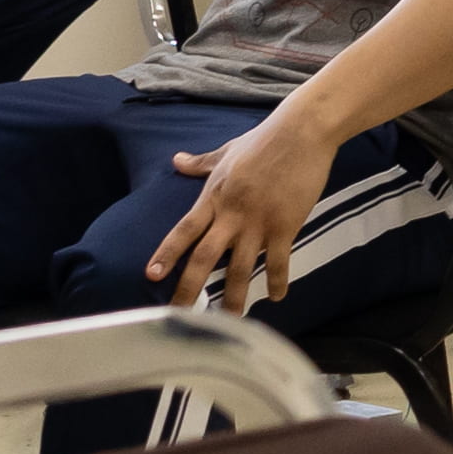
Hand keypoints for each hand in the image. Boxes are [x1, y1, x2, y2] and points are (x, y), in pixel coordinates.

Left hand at [146, 109, 334, 303]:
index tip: (150, 276)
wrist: (302, 132)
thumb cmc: (264, 139)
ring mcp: (259, 221)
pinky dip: (276, 281)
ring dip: (234, 297)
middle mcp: (232, 214)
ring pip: (240, 268)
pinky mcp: (285, 225)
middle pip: (205, 257)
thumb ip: (200, 162)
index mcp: (214, 196)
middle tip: (179, 315)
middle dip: (190, 288)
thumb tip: (176, 161)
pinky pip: (278, 261)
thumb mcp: (227, 151)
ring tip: (228, 321)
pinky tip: (276, 297)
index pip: (184, 230)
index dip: (167, 254)